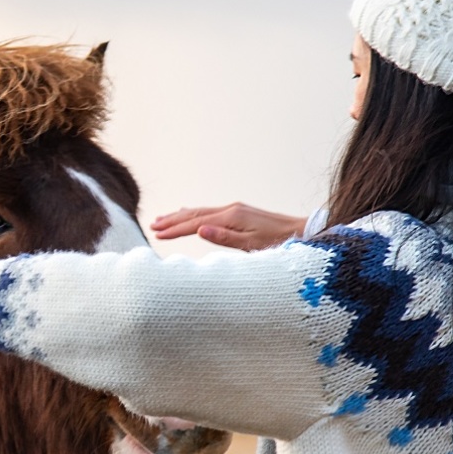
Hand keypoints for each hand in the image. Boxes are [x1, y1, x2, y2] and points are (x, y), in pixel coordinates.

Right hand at [150, 203, 304, 250]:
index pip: (196, 223)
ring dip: (180, 215)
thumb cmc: (277, 242)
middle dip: (172, 220)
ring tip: (162, 219)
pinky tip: (188, 213)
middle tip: (152, 226)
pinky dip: (194, 213)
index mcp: (231, 217)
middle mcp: (230, 209)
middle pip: (194, 214)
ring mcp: (235, 209)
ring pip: (200, 211)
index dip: (175, 229)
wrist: (300, 231)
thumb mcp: (251, 245)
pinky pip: (209, 211)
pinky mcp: (239, 213)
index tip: (157, 234)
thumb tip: (200, 229)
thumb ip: (224, 238)